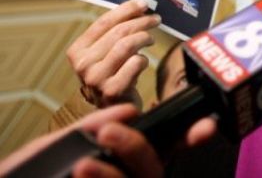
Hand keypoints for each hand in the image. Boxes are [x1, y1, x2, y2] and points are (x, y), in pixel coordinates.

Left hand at [0, 104, 216, 177]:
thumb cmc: (35, 177)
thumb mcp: (56, 149)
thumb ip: (88, 129)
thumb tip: (125, 112)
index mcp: (125, 163)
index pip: (165, 147)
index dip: (191, 135)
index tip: (203, 126)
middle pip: (154, 167)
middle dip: (137, 146)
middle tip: (108, 131)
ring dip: (114, 173)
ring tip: (84, 164)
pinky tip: (80, 175)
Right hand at [67, 0, 160, 108]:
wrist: (111, 109)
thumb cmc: (111, 74)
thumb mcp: (104, 52)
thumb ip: (114, 31)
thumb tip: (139, 6)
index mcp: (77, 51)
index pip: (103, 22)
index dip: (126, 10)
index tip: (143, 4)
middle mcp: (83, 64)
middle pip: (118, 32)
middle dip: (141, 22)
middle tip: (155, 20)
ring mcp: (96, 78)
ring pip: (126, 45)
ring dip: (144, 37)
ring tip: (151, 38)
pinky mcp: (112, 90)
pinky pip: (135, 63)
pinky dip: (143, 59)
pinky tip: (143, 62)